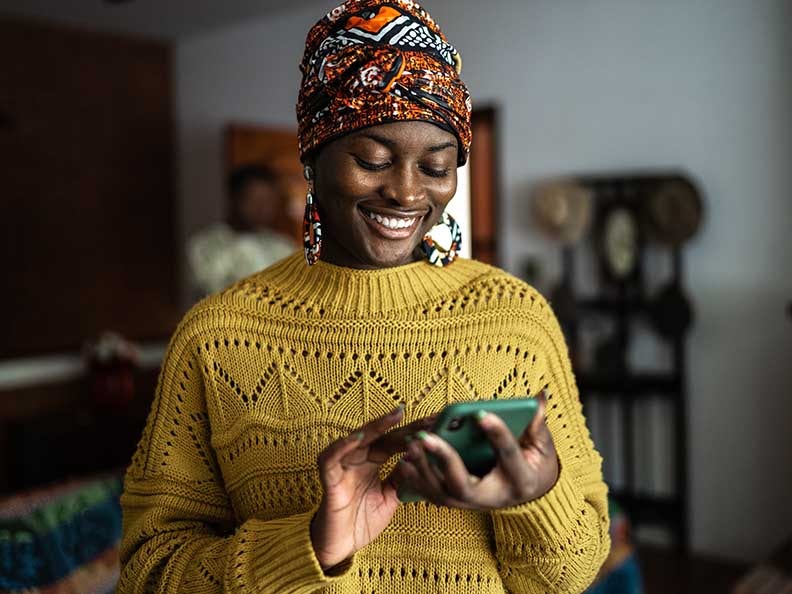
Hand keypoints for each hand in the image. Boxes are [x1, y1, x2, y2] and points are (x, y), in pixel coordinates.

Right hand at [310, 407, 434, 569]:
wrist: (341, 547)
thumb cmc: (362, 521)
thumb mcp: (390, 497)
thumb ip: (402, 477)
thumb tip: (419, 457)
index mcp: (372, 461)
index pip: (394, 441)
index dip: (414, 432)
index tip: (436, 423)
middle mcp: (358, 458)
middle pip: (380, 436)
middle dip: (403, 425)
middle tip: (426, 418)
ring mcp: (342, 465)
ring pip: (357, 438)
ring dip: (376, 427)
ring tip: (396, 416)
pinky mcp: (328, 478)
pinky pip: (331, 457)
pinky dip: (343, 445)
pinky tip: (359, 437)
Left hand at [397, 392, 558, 509]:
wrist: (530, 491)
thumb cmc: (535, 462)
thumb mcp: (542, 444)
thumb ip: (537, 422)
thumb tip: (540, 396)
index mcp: (520, 480)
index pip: (507, 455)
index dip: (496, 434)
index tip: (480, 413)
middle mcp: (494, 498)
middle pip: (463, 485)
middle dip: (443, 459)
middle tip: (425, 437)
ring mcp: (473, 504)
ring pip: (443, 493)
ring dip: (424, 469)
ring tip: (412, 444)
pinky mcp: (458, 503)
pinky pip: (434, 495)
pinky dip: (418, 479)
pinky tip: (405, 461)